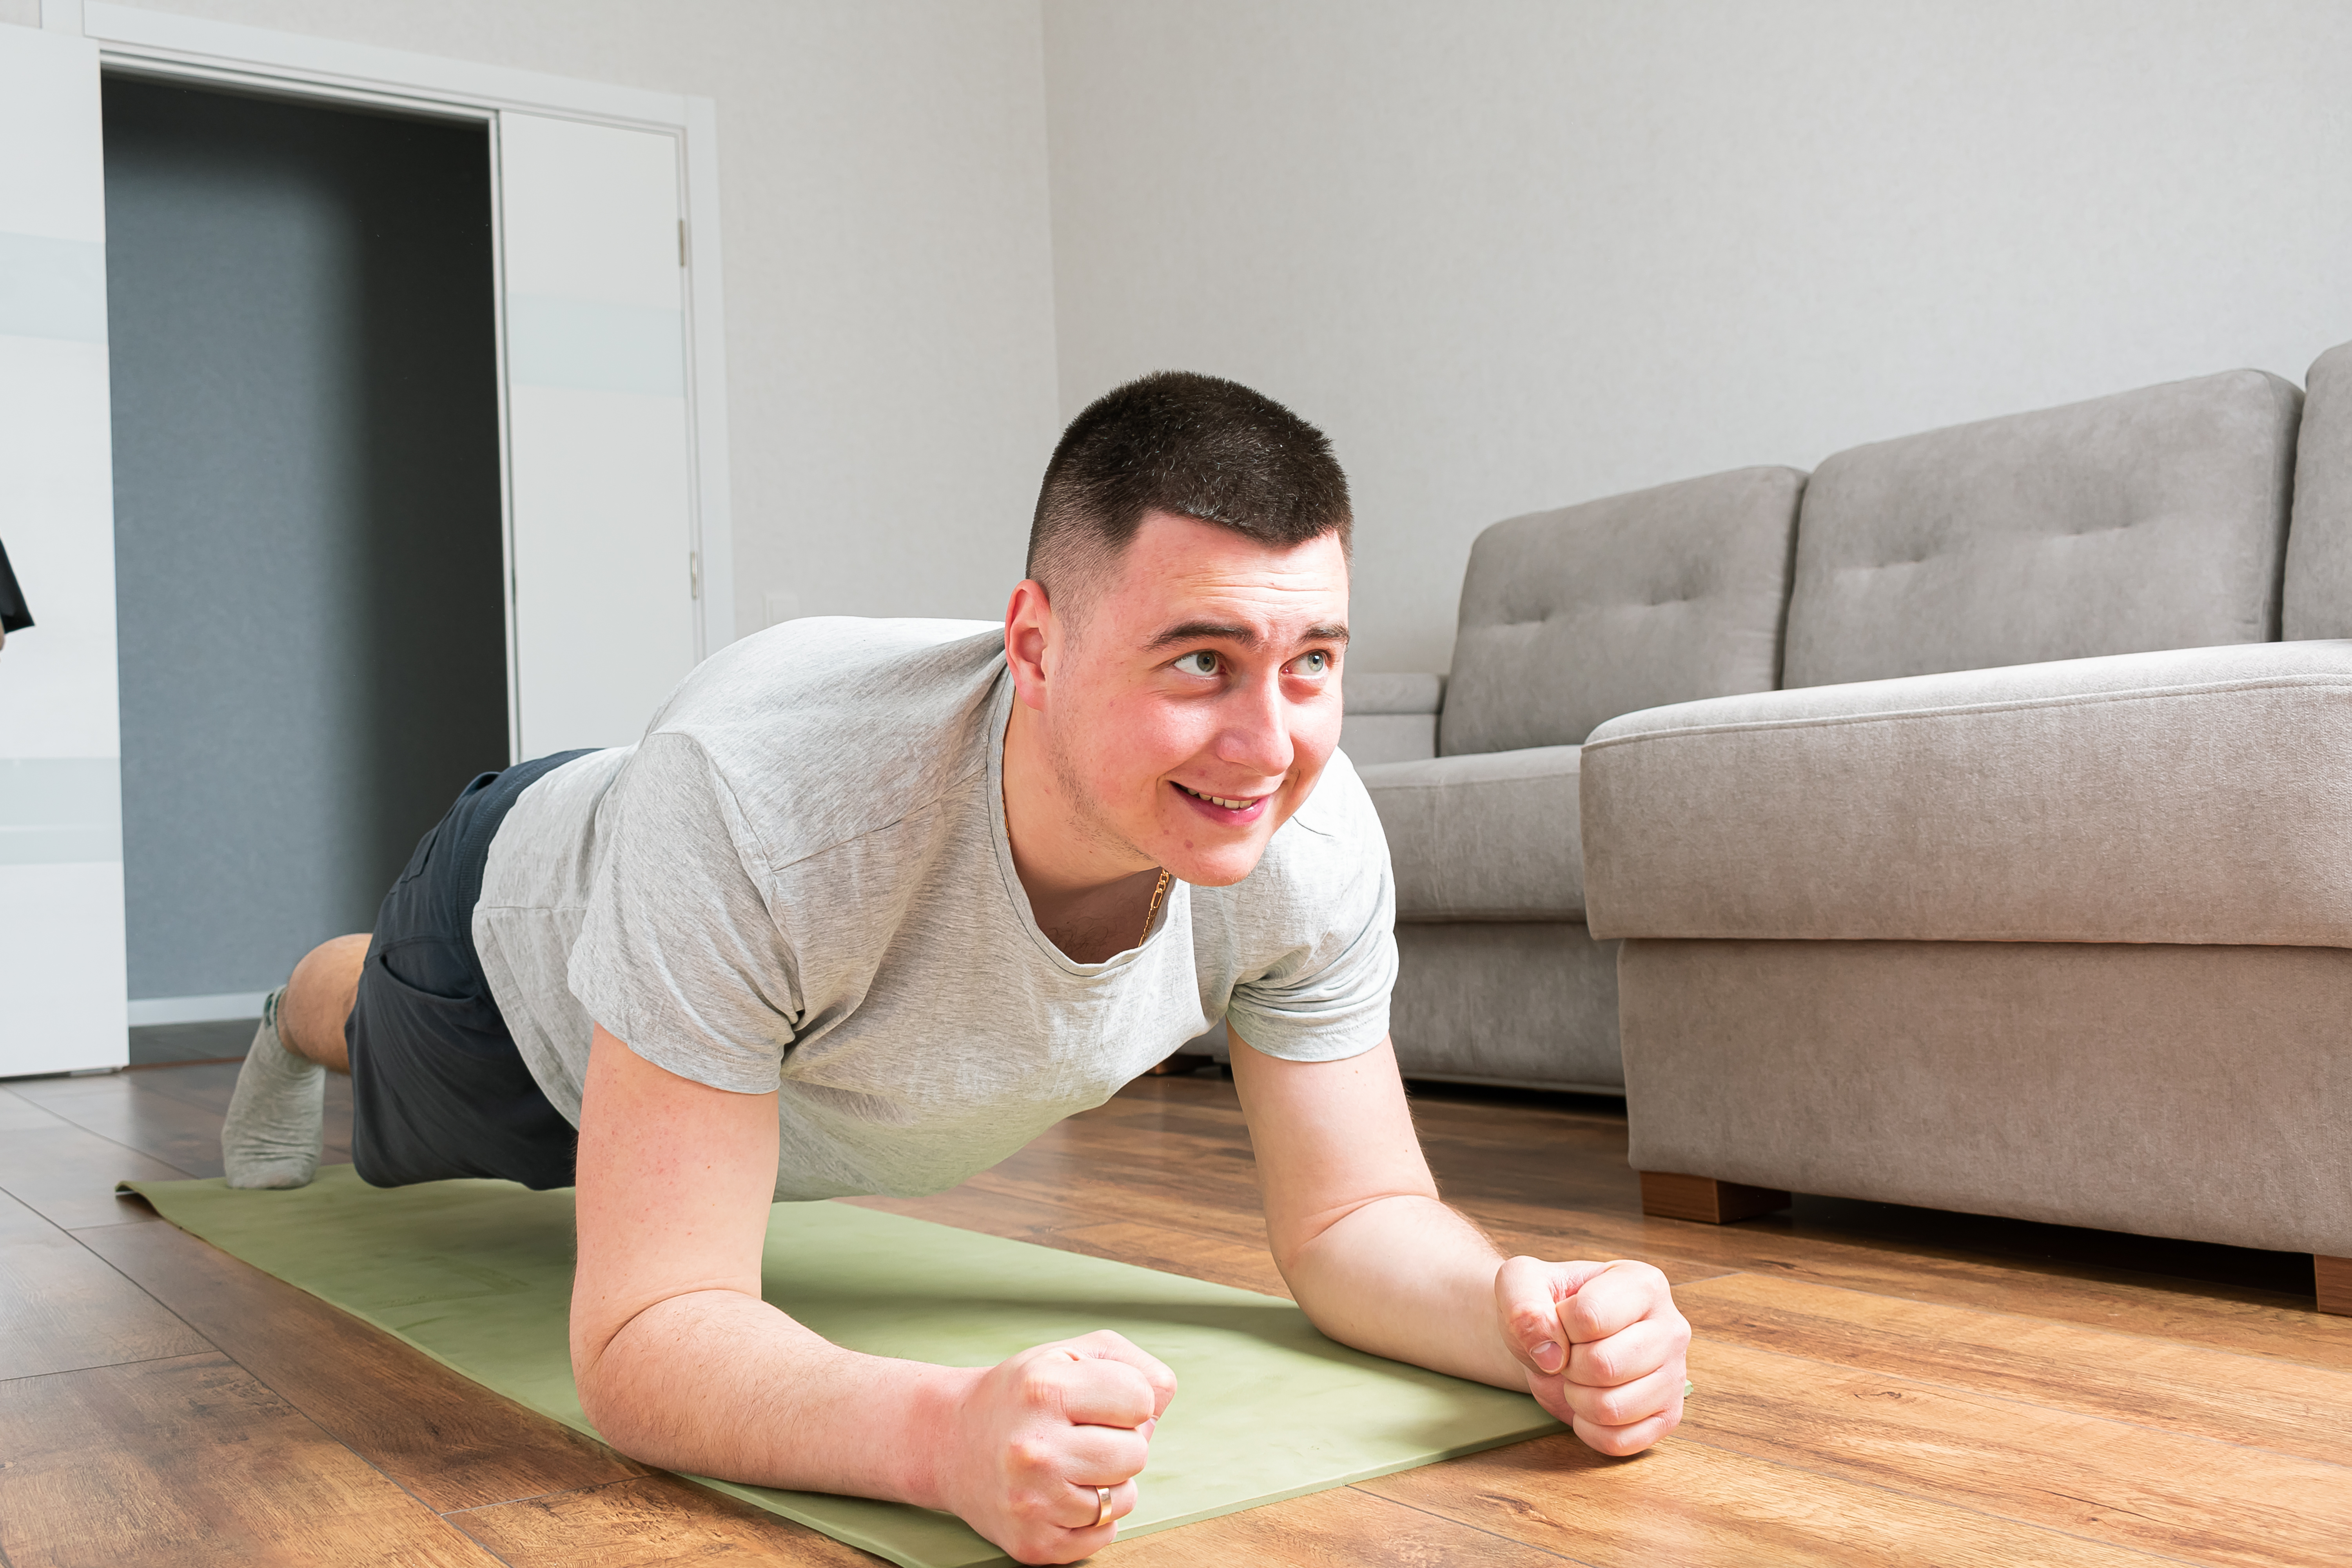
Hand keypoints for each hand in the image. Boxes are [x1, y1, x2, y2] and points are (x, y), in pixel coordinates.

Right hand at [933, 1329, 1177, 1563]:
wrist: (950, 1442)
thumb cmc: (1021, 1395)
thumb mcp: (1070, 1354)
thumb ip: (1132, 1364)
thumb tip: (1161, 1402)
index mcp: (1044, 1390)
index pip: (1141, 1398)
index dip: (1127, 1399)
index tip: (1096, 1401)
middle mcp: (1035, 1448)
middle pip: (1136, 1452)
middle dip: (1119, 1442)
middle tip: (1081, 1435)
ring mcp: (1033, 1502)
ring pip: (1124, 1499)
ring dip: (1109, 1482)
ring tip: (1069, 1464)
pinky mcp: (1034, 1543)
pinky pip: (1103, 1535)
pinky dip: (1091, 1516)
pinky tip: (1059, 1493)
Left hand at [1495, 1257, 1688, 1455]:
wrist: (1555, 1338)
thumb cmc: (1546, 1305)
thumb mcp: (1520, 1283)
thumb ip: (1523, 1303)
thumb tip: (1550, 1353)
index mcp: (1644, 1283)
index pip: (1590, 1316)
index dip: (1559, 1326)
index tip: (1560, 1321)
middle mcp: (1671, 1327)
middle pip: (1605, 1365)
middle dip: (1568, 1365)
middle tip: (1568, 1355)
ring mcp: (1675, 1375)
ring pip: (1613, 1408)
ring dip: (1577, 1398)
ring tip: (1578, 1377)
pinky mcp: (1667, 1417)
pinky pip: (1621, 1441)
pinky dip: (1589, 1429)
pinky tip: (1586, 1405)